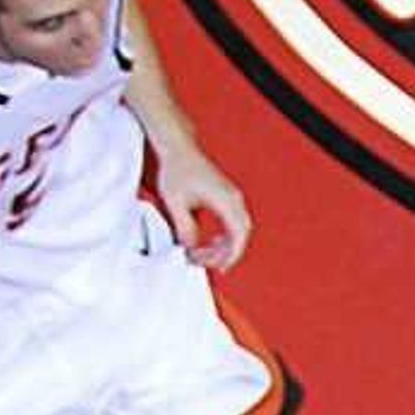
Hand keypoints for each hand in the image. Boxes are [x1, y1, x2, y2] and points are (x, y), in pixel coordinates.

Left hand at [152, 145, 250, 270]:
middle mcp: (234, 200)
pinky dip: (225, 235)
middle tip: (206, 263)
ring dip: (225, 245)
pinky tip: (212, 239)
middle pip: (240, 236)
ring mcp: (232, 197)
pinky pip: (233, 221)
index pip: (236, 237)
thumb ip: (184, 229)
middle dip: (224, 253)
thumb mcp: (175, 203)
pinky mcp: (227, 196)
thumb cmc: (177, 168)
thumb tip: (191, 248)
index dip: (229, 256)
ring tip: (207, 253)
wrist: (178, 147)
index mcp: (226, 202)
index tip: (218, 267)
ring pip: (238, 230)